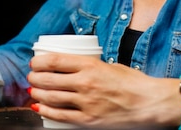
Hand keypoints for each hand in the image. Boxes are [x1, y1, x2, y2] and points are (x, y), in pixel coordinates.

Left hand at [27, 53, 177, 127]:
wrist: (149, 103)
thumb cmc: (132, 82)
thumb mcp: (109, 65)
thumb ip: (89, 66)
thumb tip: (69, 67)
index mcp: (90, 65)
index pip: (55, 60)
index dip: (39, 61)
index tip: (35, 62)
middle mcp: (85, 83)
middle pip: (48, 79)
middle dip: (34, 78)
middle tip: (32, 77)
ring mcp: (85, 102)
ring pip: (51, 97)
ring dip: (37, 93)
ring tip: (33, 90)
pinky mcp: (88, 120)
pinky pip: (60, 115)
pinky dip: (46, 111)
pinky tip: (39, 107)